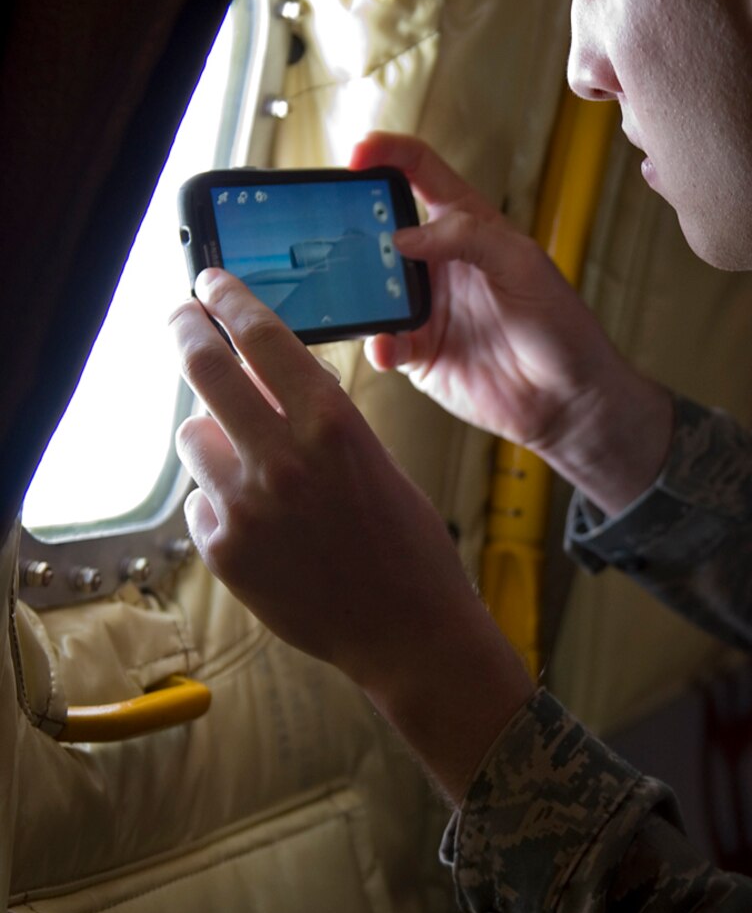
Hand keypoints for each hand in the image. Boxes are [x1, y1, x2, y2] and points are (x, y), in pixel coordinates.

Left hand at [170, 271, 531, 796]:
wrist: (408, 630)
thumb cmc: (403, 541)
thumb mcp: (372, 456)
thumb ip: (312, 414)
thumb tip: (254, 368)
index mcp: (331, 424)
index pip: (260, 336)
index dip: (227, 299)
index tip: (210, 282)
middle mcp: (282, 458)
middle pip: (203, 369)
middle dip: (186, 333)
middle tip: (182, 321)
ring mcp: (246, 507)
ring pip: (192, 438)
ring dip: (213, 438)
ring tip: (253, 467)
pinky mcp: (224, 551)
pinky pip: (199, 500)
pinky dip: (220, 501)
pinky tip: (263, 524)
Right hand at [351, 132, 671, 511]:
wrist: (567, 398)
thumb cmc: (558, 323)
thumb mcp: (522, 263)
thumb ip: (467, 237)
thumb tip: (403, 236)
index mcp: (466, 225)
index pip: (419, 172)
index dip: (387, 154)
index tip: (356, 156)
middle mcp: (438, 261)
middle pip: (379, 226)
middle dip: (351, 221)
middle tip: (329, 227)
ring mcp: (424, 307)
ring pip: (369, 286)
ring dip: (354, 287)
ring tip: (346, 291)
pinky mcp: (418, 352)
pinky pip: (383, 343)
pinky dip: (378, 344)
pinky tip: (386, 348)